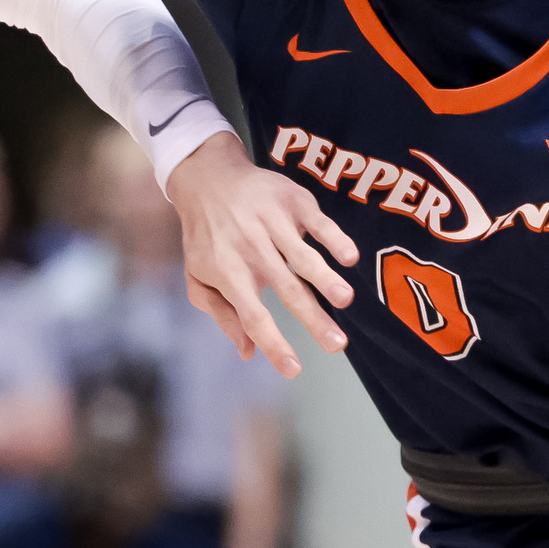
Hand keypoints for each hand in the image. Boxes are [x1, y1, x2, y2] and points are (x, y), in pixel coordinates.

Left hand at [164, 133, 357, 376]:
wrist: (208, 178)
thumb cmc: (207, 238)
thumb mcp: (199, 279)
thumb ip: (223, 315)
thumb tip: (247, 352)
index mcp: (227, 273)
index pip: (252, 315)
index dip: (272, 343)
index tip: (294, 369)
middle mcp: (250, 249)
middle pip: (286, 290)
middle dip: (312, 318)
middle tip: (337, 345)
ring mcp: (272, 223)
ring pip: (303, 256)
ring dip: (326, 279)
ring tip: (346, 300)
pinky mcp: (292, 201)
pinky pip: (316, 222)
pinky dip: (333, 238)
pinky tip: (349, 257)